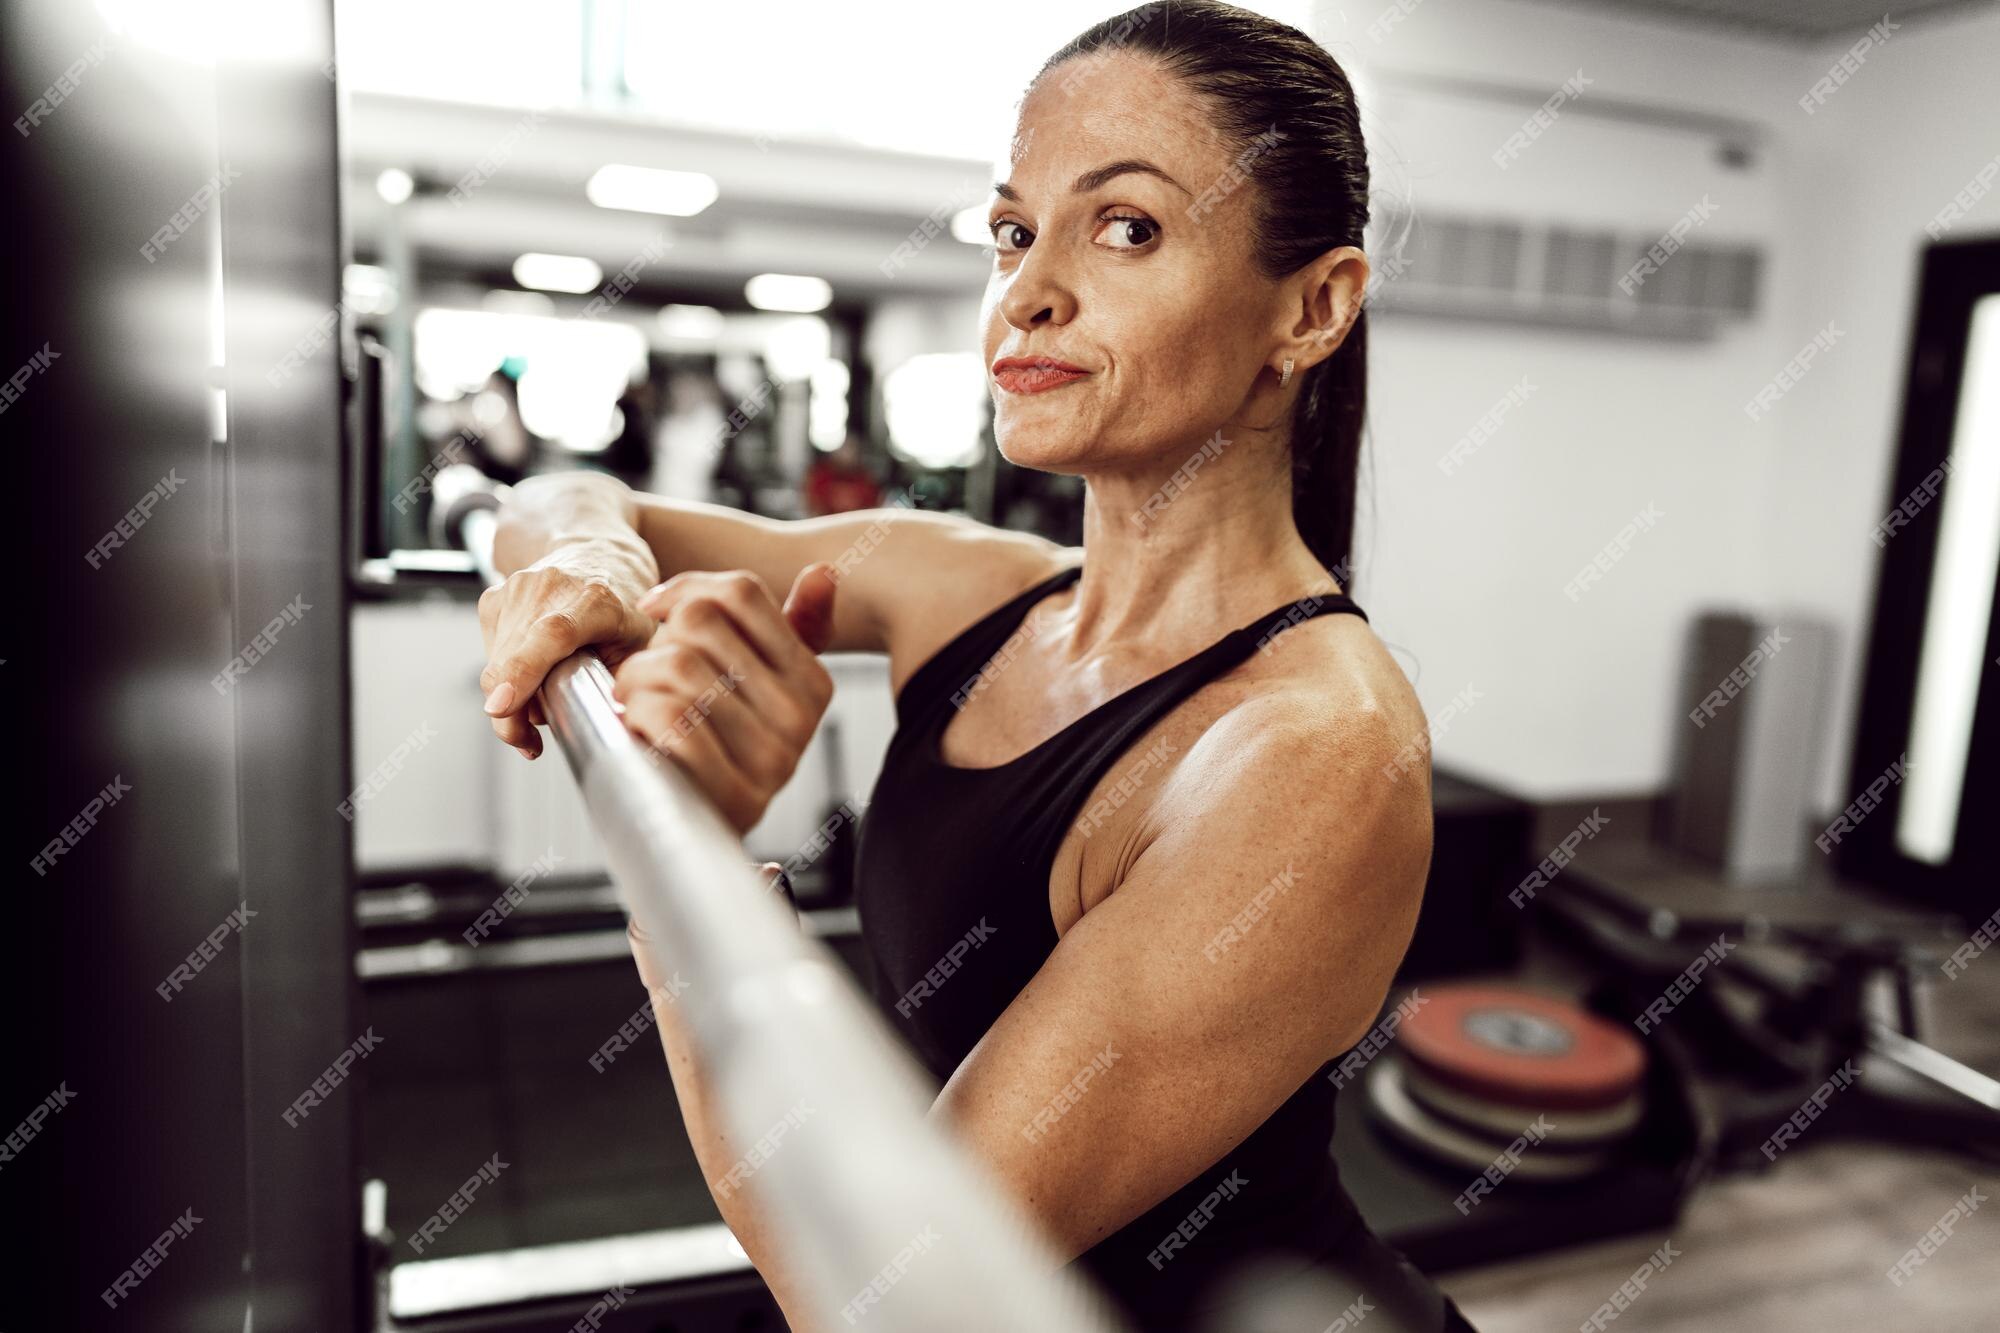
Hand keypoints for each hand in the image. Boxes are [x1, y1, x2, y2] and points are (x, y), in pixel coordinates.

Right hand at [478, 561, 657, 759]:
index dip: (523, 673)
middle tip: (529, 744)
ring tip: (540, 702)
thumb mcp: (641, 641)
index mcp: (595, 600)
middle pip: (512, 663)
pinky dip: (507, 674)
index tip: (502, 707)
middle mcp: (550, 589)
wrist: (596, 547)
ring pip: (496, 665)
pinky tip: (532, 670)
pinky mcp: (494, 597)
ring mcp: (517, 589)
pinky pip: (492, 653)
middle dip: (512, 716)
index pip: (551, 637)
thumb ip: (620, 680)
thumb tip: (597, 725)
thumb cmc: (624, 599)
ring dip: (511, 697)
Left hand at [612, 565, 836, 837]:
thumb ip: (793, 628)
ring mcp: (772, 758)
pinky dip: (635, 713)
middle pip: (700, 623)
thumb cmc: (718, 749)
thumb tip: (823, 572)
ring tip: (634, 700)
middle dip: (654, 640)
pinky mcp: (734, 795)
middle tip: (643, 673)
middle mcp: (801, 718)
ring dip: (635, 678)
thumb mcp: (761, 687)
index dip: (683, 589)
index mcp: (813, 682)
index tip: (656, 611)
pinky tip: (635, 725)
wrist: (695, 840)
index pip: (741, 593)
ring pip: (678, 666)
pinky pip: (668, 717)